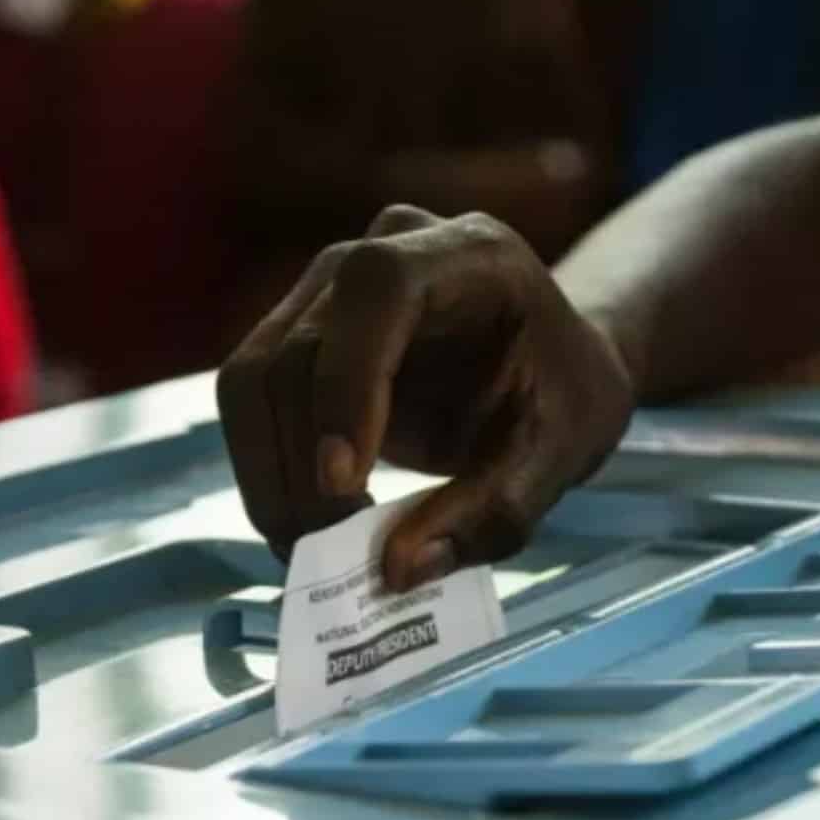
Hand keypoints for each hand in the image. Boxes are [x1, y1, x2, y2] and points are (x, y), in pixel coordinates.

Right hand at [218, 206, 634, 589]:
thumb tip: (394, 569)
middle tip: (328, 551)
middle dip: (300, 462)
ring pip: (253, 375)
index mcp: (469, 254)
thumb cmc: (566, 395)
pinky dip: (267, 469)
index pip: (377, 287)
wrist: (552, 363)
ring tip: (309, 548)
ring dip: (268, 474)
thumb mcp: (562, 456)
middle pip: (299, 345)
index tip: (344, 480)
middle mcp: (384, 250)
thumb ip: (492, 511)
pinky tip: (304, 520)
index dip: (347, 379)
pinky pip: (252, 400)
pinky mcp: (298, 333)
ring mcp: (329, 288)